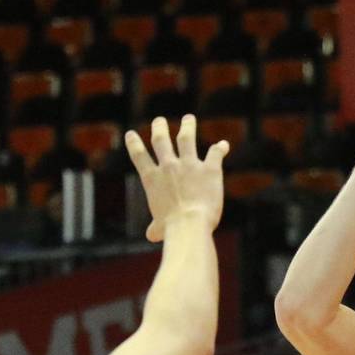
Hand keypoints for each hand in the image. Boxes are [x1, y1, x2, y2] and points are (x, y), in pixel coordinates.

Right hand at [126, 114, 228, 242]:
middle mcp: (168, 166)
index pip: (139, 156)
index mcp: (152, 179)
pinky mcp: (210, 168)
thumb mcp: (159, 229)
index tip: (131, 134)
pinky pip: (215, 153)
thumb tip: (151, 235)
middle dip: (159, 128)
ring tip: (188, 119)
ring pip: (186, 138)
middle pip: (161, 140)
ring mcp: (190, 164)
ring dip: (187, 126)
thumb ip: (155, 227)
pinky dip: (220, 148)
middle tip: (159, 120)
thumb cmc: (172, 229)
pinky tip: (224, 145)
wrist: (190, 224)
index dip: (133, 143)